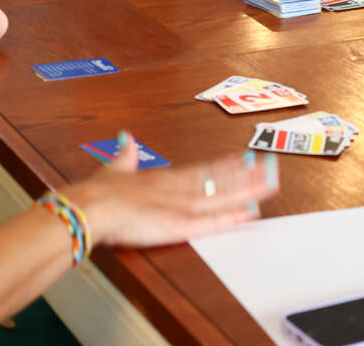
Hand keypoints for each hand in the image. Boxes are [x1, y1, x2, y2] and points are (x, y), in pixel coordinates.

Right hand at [66, 134, 278, 247]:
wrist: (90, 208)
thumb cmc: (97, 194)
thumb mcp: (114, 169)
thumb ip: (125, 155)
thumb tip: (127, 138)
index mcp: (163, 179)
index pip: (203, 170)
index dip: (227, 166)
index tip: (246, 158)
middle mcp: (177, 189)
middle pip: (219, 180)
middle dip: (247, 174)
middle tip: (273, 166)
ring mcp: (180, 206)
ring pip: (222, 196)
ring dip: (248, 189)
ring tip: (272, 183)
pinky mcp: (178, 225)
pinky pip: (211, 222)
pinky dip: (231, 217)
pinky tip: (250, 212)